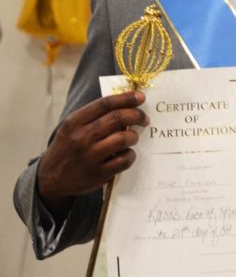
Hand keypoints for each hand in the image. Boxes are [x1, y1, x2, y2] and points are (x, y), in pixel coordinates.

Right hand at [37, 91, 147, 217]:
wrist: (51, 179)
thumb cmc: (67, 148)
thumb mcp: (71, 127)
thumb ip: (93, 116)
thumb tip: (125, 104)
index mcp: (74, 122)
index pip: (105, 103)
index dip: (126, 98)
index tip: (140, 96)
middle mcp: (81, 137)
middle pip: (117, 118)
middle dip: (137, 115)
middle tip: (144, 118)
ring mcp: (90, 156)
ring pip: (123, 138)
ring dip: (134, 136)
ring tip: (133, 137)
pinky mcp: (98, 174)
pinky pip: (125, 160)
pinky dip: (131, 155)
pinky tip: (127, 154)